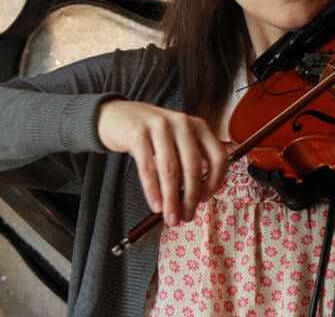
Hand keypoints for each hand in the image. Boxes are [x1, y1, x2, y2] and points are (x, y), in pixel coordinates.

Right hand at [97, 100, 228, 226]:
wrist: (117, 116)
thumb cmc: (152, 135)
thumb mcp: (177, 141)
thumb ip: (187, 163)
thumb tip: (194, 200)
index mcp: (199, 126)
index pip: (218, 157)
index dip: (214, 182)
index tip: (204, 200)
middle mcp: (182, 123)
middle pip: (193, 166)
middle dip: (191, 197)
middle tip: (186, 218)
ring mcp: (159, 126)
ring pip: (170, 169)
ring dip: (172, 199)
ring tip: (171, 218)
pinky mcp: (137, 133)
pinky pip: (147, 168)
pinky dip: (152, 191)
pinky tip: (155, 206)